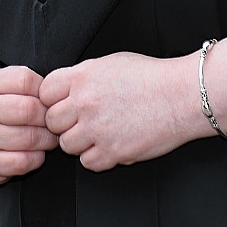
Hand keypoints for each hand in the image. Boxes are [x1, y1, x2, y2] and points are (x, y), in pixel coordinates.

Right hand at [0, 66, 57, 187]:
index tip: (48, 101)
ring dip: (46, 141)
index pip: (26, 80)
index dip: (45, 92)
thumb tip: (59, 93)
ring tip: (48, 138)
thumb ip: (32, 84)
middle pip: (28, 110)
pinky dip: (37, 159)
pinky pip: (23, 161)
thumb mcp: (11, 88)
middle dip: (48, 119)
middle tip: (53, 123)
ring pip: (29, 138)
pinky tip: (35, 153)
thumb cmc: (5, 112)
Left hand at [40, 52, 197, 171]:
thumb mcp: (111, 64)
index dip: (52, 99)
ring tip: (99, 132)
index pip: (45, 92)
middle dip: (64, 122)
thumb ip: (83, 76)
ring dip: (80, 142)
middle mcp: (85, 102)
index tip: (62, 103)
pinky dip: (97, 157)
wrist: (181, 96)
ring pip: (67, 145)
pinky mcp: (112, 151)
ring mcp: (97, 128)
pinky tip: (110, 144)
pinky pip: (88, 162)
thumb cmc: (152, 77)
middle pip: (52, 121)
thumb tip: (66, 88)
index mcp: (83, 76)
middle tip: (81, 121)